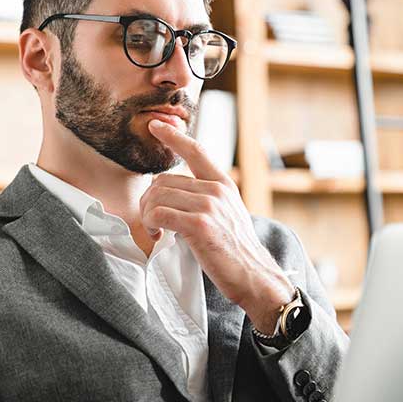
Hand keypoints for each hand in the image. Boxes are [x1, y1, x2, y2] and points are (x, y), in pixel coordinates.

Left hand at [142, 118, 292, 329]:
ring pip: (157, 196)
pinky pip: (159, 214)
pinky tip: (158, 236)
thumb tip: (176, 195)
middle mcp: (217, 190)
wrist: (254, 276)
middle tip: (152, 221)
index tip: (156, 125)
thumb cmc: (236, 251)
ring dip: (147, 214)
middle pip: (164, 180)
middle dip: (149, 200)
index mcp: (223, 184)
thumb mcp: (229, 214)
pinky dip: (151, 225)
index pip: (196, 151)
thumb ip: (208, 198)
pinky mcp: (199, 225)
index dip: (173, 136)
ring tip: (155, 230)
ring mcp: (209, 206)